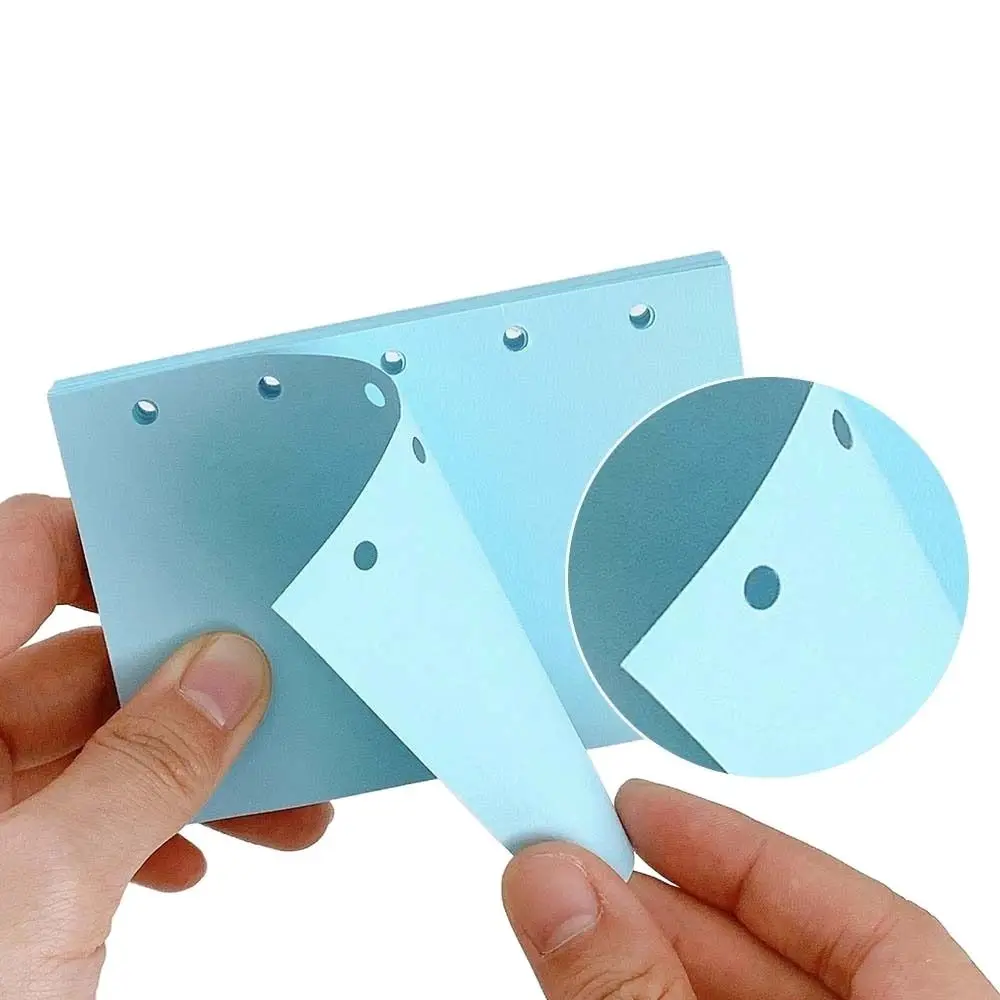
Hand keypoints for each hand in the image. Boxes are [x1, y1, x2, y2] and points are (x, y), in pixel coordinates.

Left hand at [0, 495, 332, 997]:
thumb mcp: (41, 891)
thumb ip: (147, 767)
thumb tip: (232, 671)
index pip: (24, 555)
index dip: (115, 548)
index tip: (211, 575)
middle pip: (85, 663)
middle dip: (197, 690)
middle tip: (281, 706)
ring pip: (100, 747)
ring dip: (197, 770)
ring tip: (284, 809)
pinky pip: (86, 815)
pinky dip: (153, 829)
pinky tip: (197, 864)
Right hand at [503, 779, 996, 998]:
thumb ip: (637, 993)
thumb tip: (555, 883)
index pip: (868, 919)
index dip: (742, 850)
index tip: (641, 808)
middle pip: (799, 967)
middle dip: (674, 910)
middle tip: (576, 865)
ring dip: (653, 969)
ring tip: (571, 927)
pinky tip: (600, 992)